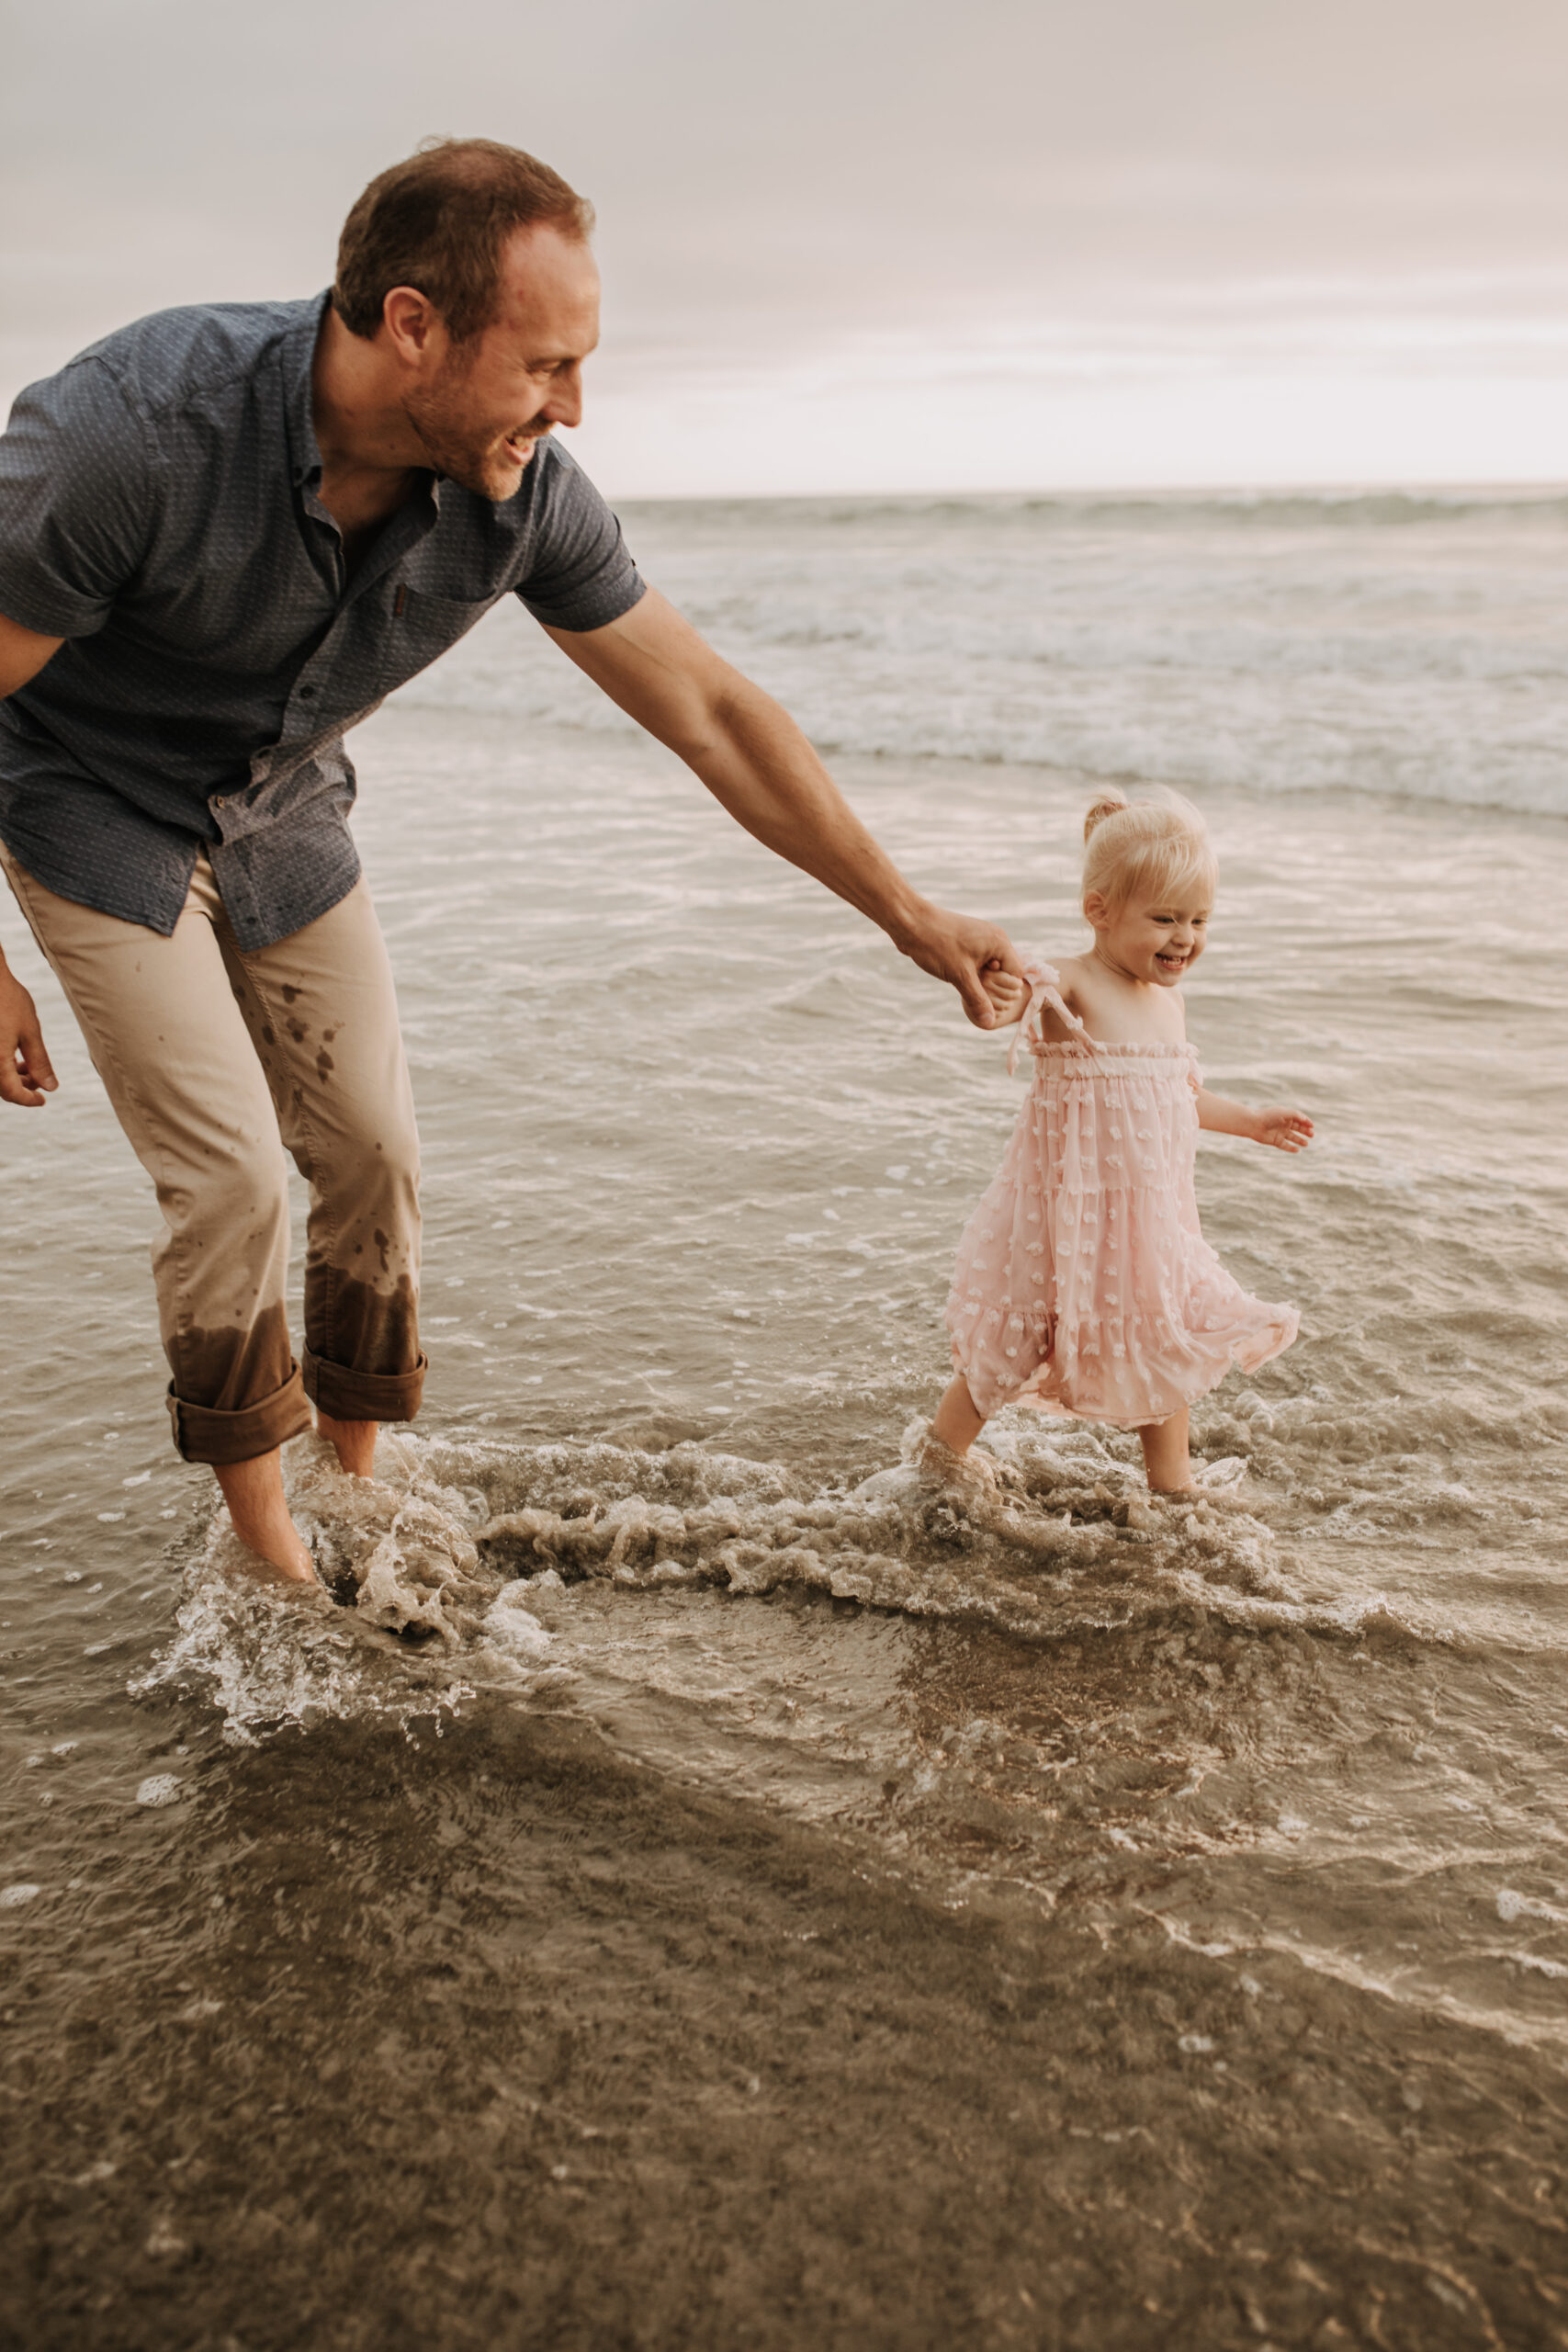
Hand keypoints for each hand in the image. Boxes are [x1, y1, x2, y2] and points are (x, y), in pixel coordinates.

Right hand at [0, 965, 57, 1106]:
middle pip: (1, 1087)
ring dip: (12, 1076)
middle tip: (41, 1081)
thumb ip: (40, 1062)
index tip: (43, 1100)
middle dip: (22, 1087)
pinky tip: (16, 1055)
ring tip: (30, 1065)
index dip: (28, 1100)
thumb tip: (51, 1087)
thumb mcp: (30, 1031)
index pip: (11, 1093)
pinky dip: (3, 1063)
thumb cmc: (8, 999)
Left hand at [899, 907, 1021, 1029]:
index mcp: (999, 942)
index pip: (1016, 974)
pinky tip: (956, 976)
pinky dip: (971, 973)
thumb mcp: (959, 976)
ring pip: (990, 969)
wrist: (910, 923)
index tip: (985, 994)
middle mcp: (994, 938)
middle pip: (1005, 972)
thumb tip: (989, 1022)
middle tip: (972, 988)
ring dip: (980, 980)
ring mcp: (981, 940)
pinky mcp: (968, 943)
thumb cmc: (937, 944)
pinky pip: (978, 963)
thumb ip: (978, 1000)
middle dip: (992, 985)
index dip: (1004, 989)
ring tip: (962, 982)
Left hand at [1252, 1107, 1312, 1152]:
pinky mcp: (1275, 1141)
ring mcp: (1280, 1133)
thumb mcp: (1285, 1113)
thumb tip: (1306, 1120)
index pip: (1299, 1119)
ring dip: (1300, 1140)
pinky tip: (1297, 1150)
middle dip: (1305, 1131)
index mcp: (1286, 1116)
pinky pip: (1285, 1145)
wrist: (1254, 1124)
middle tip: (1312, 1135)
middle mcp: (1284, 1124)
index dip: (1307, 1122)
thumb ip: (1296, 1115)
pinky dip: (1291, 1148)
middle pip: (1298, 1128)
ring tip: (1306, 1143)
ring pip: (1292, 1137)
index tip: (1312, 1126)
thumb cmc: (1269, 1116)